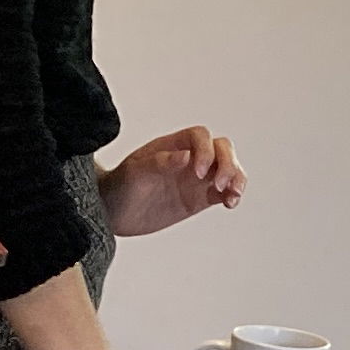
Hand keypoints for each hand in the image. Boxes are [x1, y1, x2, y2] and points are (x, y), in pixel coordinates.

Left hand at [99, 126, 245, 238]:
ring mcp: (196, 179)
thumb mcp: (134, 173)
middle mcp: (188, 158)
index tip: (199, 172)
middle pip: (222, 148)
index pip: (201, 136)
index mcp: (172, 146)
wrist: (113, 212)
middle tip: (219, 184)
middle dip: (228, 164)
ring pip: (228, 169)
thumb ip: (159, 162)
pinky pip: (224, 192)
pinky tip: (230, 204)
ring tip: (232, 195)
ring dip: (237, 178)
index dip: (206, 150)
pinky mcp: (200, 199)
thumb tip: (186, 156)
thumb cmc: (119, 187)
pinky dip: (233, 196)